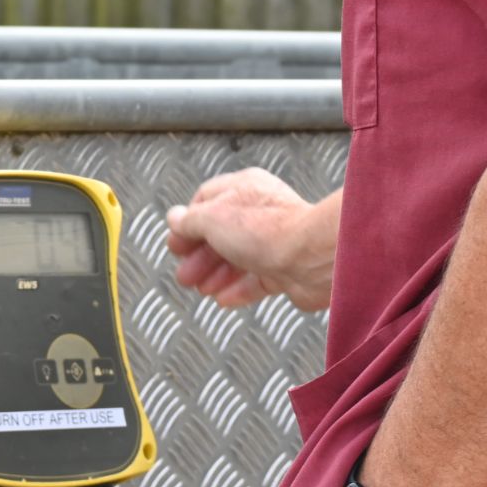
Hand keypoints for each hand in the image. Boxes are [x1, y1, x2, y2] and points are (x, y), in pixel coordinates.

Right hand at [164, 169, 334, 310]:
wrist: (311, 257)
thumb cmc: (267, 229)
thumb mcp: (212, 218)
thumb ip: (189, 220)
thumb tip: (175, 218)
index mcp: (245, 188)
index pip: (207, 201)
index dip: (188, 223)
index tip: (175, 244)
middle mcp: (261, 211)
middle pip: (221, 232)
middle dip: (199, 255)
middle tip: (185, 274)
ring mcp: (275, 241)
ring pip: (238, 258)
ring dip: (215, 274)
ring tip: (200, 288)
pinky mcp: (286, 268)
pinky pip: (257, 279)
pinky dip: (238, 290)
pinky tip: (223, 299)